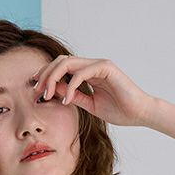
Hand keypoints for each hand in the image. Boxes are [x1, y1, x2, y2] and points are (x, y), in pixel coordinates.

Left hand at [33, 55, 154, 127]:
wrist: (139, 113)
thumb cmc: (119, 110)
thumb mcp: (90, 105)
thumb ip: (75, 96)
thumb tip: (55, 92)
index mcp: (88, 73)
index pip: (62, 67)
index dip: (46, 76)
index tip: (36, 90)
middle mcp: (92, 65)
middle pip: (61, 61)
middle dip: (45, 74)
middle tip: (36, 91)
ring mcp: (98, 65)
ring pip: (68, 63)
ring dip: (53, 77)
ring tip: (46, 94)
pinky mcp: (106, 68)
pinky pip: (81, 73)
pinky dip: (71, 86)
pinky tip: (66, 100)